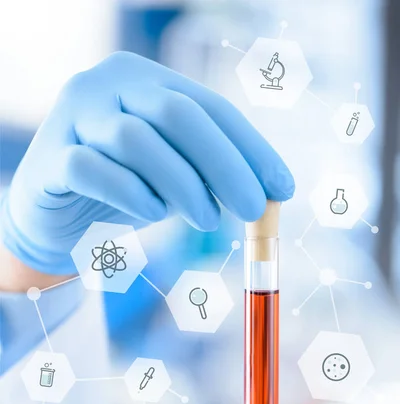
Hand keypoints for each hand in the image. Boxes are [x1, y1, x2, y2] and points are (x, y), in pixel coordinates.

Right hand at [0, 51, 293, 275]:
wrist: (57, 214)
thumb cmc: (122, 191)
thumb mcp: (172, 177)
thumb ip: (209, 174)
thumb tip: (270, 193)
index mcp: (146, 80)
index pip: (210, 107)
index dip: (251, 148)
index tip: (282, 188)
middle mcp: (108, 84)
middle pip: (177, 114)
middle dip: (225, 165)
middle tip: (252, 210)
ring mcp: (74, 116)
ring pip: (136, 139)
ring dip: (182, 184)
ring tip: (206, 219)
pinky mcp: (51, 157)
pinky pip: (93, 170)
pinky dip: (131, 193)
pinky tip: (154, 212)